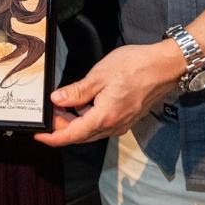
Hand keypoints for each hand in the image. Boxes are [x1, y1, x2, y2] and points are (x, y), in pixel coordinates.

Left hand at [33, 41, 182, 146]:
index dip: (53, 137)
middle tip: (49, 113)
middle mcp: (114, 126)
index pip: (72, 135)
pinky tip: (83, 105)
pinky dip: (88, 119)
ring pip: (92, 131)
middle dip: (62, 127)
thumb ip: (77, 91)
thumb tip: (57, 100)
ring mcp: (122, 123)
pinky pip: (103, 125)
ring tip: (62, 107)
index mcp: (105, 117)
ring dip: (75, 123)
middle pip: (81, 135)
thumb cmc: (136, 67)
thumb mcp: (99, 75)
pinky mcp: (127, 118)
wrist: (165, 67)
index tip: (39, 135)